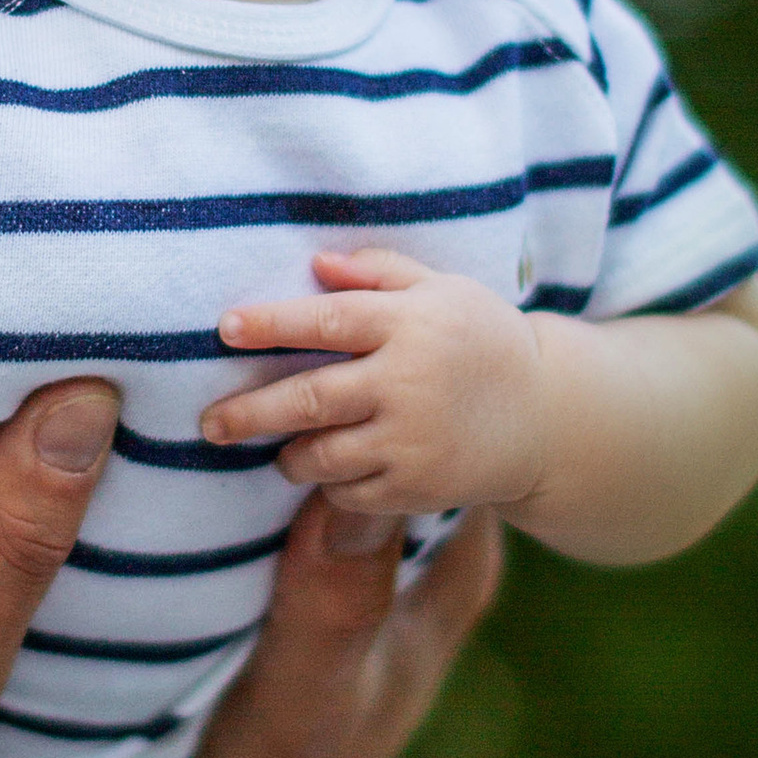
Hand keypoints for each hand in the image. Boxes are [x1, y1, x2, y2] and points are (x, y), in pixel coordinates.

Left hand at [203, 249, 547, 514]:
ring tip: (280, 449)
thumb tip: (316, 265)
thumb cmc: (482, 340)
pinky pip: (348, 493)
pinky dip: (330, 485)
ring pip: (321, 454)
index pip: (327, 321)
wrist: (547, 417)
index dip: (271, 325)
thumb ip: (379, 272)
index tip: (225, 328)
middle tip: (210, 423)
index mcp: (411, 325)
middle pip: (307, 398)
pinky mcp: (417, 488)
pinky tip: (334, 470)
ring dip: (289, 455)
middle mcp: (408, 383)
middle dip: (248, 412)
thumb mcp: (443, 290)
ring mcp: (412, 440)